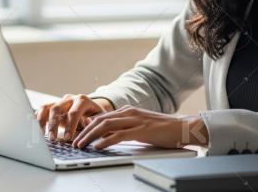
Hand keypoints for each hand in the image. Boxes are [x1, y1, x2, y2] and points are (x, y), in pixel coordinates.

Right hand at [36, 94, 111, 140]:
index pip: (74, 112)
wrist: (92, 109)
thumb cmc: (97, 116)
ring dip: (42, 121)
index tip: (67, 138)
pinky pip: (42, 111)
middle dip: (53, 124)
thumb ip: (95, 121)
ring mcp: (60, 102)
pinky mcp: (53, 107)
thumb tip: (87, 123)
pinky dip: (37, 119)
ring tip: (41, 135)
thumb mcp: (101, 118)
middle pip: (57, 108)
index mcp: (82, 100)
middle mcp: (69, 99)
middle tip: (52, 138)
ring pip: (47, 108)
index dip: (70, 125)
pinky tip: (36, 129)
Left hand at [71, 105, 208, 149]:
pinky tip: (98, 146)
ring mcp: (135, 120)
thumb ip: (124, 130)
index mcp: (127, 111)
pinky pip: (119, 135)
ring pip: (105, 126)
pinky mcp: (141, 130)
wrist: (183, 128)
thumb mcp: (139, 127)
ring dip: (90, 136)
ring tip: (81, 145)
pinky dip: (106, 140)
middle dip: (84, 131)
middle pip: (100, 120)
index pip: (101, 117)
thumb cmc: (163, 130)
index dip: (87, 126)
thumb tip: (106, 138)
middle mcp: (129, 112)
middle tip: (74, 142)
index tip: (77, 135)